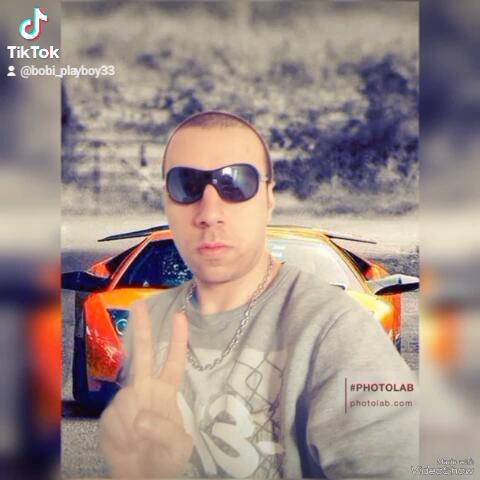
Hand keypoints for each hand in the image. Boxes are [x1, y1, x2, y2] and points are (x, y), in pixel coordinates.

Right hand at [99, 302, 192, 477]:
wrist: (139, 474)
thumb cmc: (165, 459)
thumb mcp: (178, 448)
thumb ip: (165, 431)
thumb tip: (139, 417)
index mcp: (166, 391)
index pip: (173, 361)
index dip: (177, 340)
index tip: (180, 316)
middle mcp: (145, 389)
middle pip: (144, 354)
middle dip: (142, 329)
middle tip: (140, 306)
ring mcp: (126, 400)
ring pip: (126, 401)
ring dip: (133, 426)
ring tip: (139, 442)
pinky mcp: (110, 415)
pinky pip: (114, 420)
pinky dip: (121, 435)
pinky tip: (126, 443)